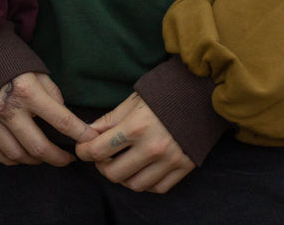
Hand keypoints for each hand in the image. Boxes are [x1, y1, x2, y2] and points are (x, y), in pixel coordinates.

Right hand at [0, 72, 97, 166]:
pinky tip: (21, 156)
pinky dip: (11, 160)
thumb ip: (52, 94)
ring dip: (35, 161)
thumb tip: (63, 116)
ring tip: (45, 156)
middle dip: (59, 158)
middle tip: (68, 159)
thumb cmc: (8, 60)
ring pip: (17, 155)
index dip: (81, 135)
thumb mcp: (36, 69)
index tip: (92, 142)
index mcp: (27, 92)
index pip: (62, 121)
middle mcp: (8, 109)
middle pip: (39, 148)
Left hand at [74, 93, 194, 192]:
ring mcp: (170, 160)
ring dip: (122, 177)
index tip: (83, 149)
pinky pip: (157, 188)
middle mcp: (152, 147)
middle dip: (101, 166)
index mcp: (136, 127)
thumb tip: (87, 133)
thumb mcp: (132, 102)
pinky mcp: (184, 167)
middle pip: (113, 173)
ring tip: (121, 163)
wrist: (200, 96)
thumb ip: (108, 121)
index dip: (84, 152)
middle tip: (102, 156)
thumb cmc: (163, 96)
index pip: (98, 150)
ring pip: (134, 185)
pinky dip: (144, 183)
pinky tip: (140, 170)